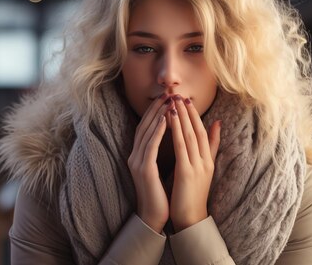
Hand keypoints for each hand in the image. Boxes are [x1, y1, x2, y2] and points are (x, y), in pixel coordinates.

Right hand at [127, 94, 170, 232]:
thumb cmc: (162, 194)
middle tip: (168, 93)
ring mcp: (137, 162)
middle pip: (144, 126)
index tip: (167, 98)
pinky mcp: (144, 169)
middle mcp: (135, 156)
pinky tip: (166, 120)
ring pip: (147, 133)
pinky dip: (158, 131)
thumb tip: (176, 134)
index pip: (146, 128)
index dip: (155, 112)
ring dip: (158, 115)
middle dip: (156, 109)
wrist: (154, 217)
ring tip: (169, 102)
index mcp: (139, 156)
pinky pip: (151, 146)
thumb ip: (166, 151)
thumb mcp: (164, 168)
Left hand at [168, 95, 220, 231]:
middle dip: (188, 111)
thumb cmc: (193, 195)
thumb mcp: (203, 169)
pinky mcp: (187, 171)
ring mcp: (197, 165)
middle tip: (180, 94)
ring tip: (174, 101)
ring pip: (189, 134)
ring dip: (182, 116)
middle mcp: (205, 160)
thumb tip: (216, 125)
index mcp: (208, 160)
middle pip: (197, 130)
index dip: (195, 115)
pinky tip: (169, 119)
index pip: (202, 132)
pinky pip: (181, 146)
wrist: (191, 218)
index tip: (188, 101)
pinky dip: (175, 130)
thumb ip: (210, 148)